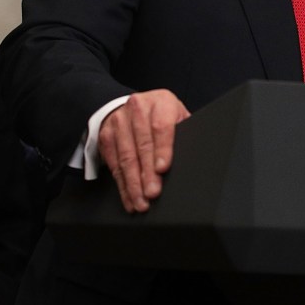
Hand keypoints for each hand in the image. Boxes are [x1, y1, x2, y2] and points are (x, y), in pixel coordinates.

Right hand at [99, 89, 187, 211]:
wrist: (136, 105)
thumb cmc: (163, 116)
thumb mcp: (178, 117)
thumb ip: (184, 133)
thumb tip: (197, 157)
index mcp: (161, 102)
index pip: (161, 126)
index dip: (162, 149)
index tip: (163, 168)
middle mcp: (138, 108)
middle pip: (142, 145)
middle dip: (147, 172)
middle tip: (153, 193)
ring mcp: (119, 121)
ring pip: (126, 157)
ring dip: (133, 183)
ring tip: (141, 202)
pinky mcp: (107, 136)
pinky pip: (114, 164)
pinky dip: (123, 185)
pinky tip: (130, 198)